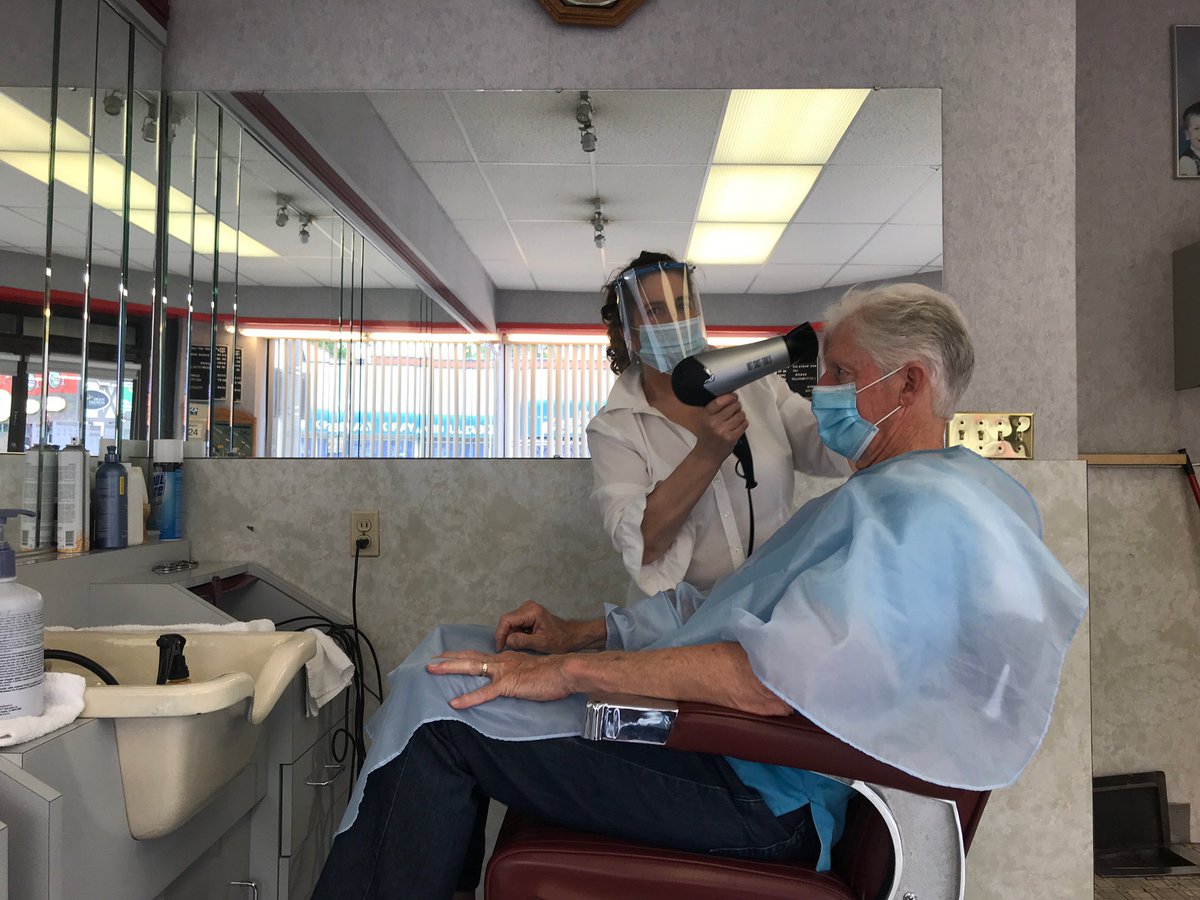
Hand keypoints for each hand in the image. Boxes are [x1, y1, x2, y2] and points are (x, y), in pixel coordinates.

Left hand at [426, 650, 572, 709]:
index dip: (460, 656)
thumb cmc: (552, 674)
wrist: (565, 671)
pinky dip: (468, 698)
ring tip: (431, 670)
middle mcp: (502, 661)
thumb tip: (511, 680)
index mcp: (506, 658)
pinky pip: (485, 692)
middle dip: (447, 660)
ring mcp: (504, 671)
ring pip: (472, 667)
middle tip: (429, 661)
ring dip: (450, 668)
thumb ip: (517, 673)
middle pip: (469, 658)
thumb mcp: (530, 670)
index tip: (444, 656)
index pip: (478, 655)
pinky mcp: (509, 684)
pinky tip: (455, 703)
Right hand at [494, 600, 591, 652]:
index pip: (507, 620)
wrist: (571, 635)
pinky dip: (516, 634)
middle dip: (506, 636)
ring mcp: (527, 609)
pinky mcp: (528, 614)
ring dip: (511, 635)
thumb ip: (523, 641)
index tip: (500, 648)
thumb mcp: (541, 643)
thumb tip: (506, 641)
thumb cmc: (560, 640)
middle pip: (507, 621)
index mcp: (532, 611)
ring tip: (520, 646)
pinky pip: (515, 624)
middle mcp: (528, 606)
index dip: (501, 634)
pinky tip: (524, 641)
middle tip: (510, 649)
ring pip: (510, 623)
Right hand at [693, 393, 747, 460]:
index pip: (719, 401)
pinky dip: (743, 423)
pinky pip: (744, 424)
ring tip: (736, 419)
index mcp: (705, 416)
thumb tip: (731, 395)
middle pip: (733, 406)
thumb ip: (715, 409)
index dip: (730, 397)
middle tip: (735, 409)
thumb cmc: (707, 436)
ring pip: (740, 415)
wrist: (707, 454)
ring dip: (741, 415)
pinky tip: (738, 426)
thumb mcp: (705, 420)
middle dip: (737, 406)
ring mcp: (723, 431)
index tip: (733, 397)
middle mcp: (713, 423)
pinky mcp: (731, 438)